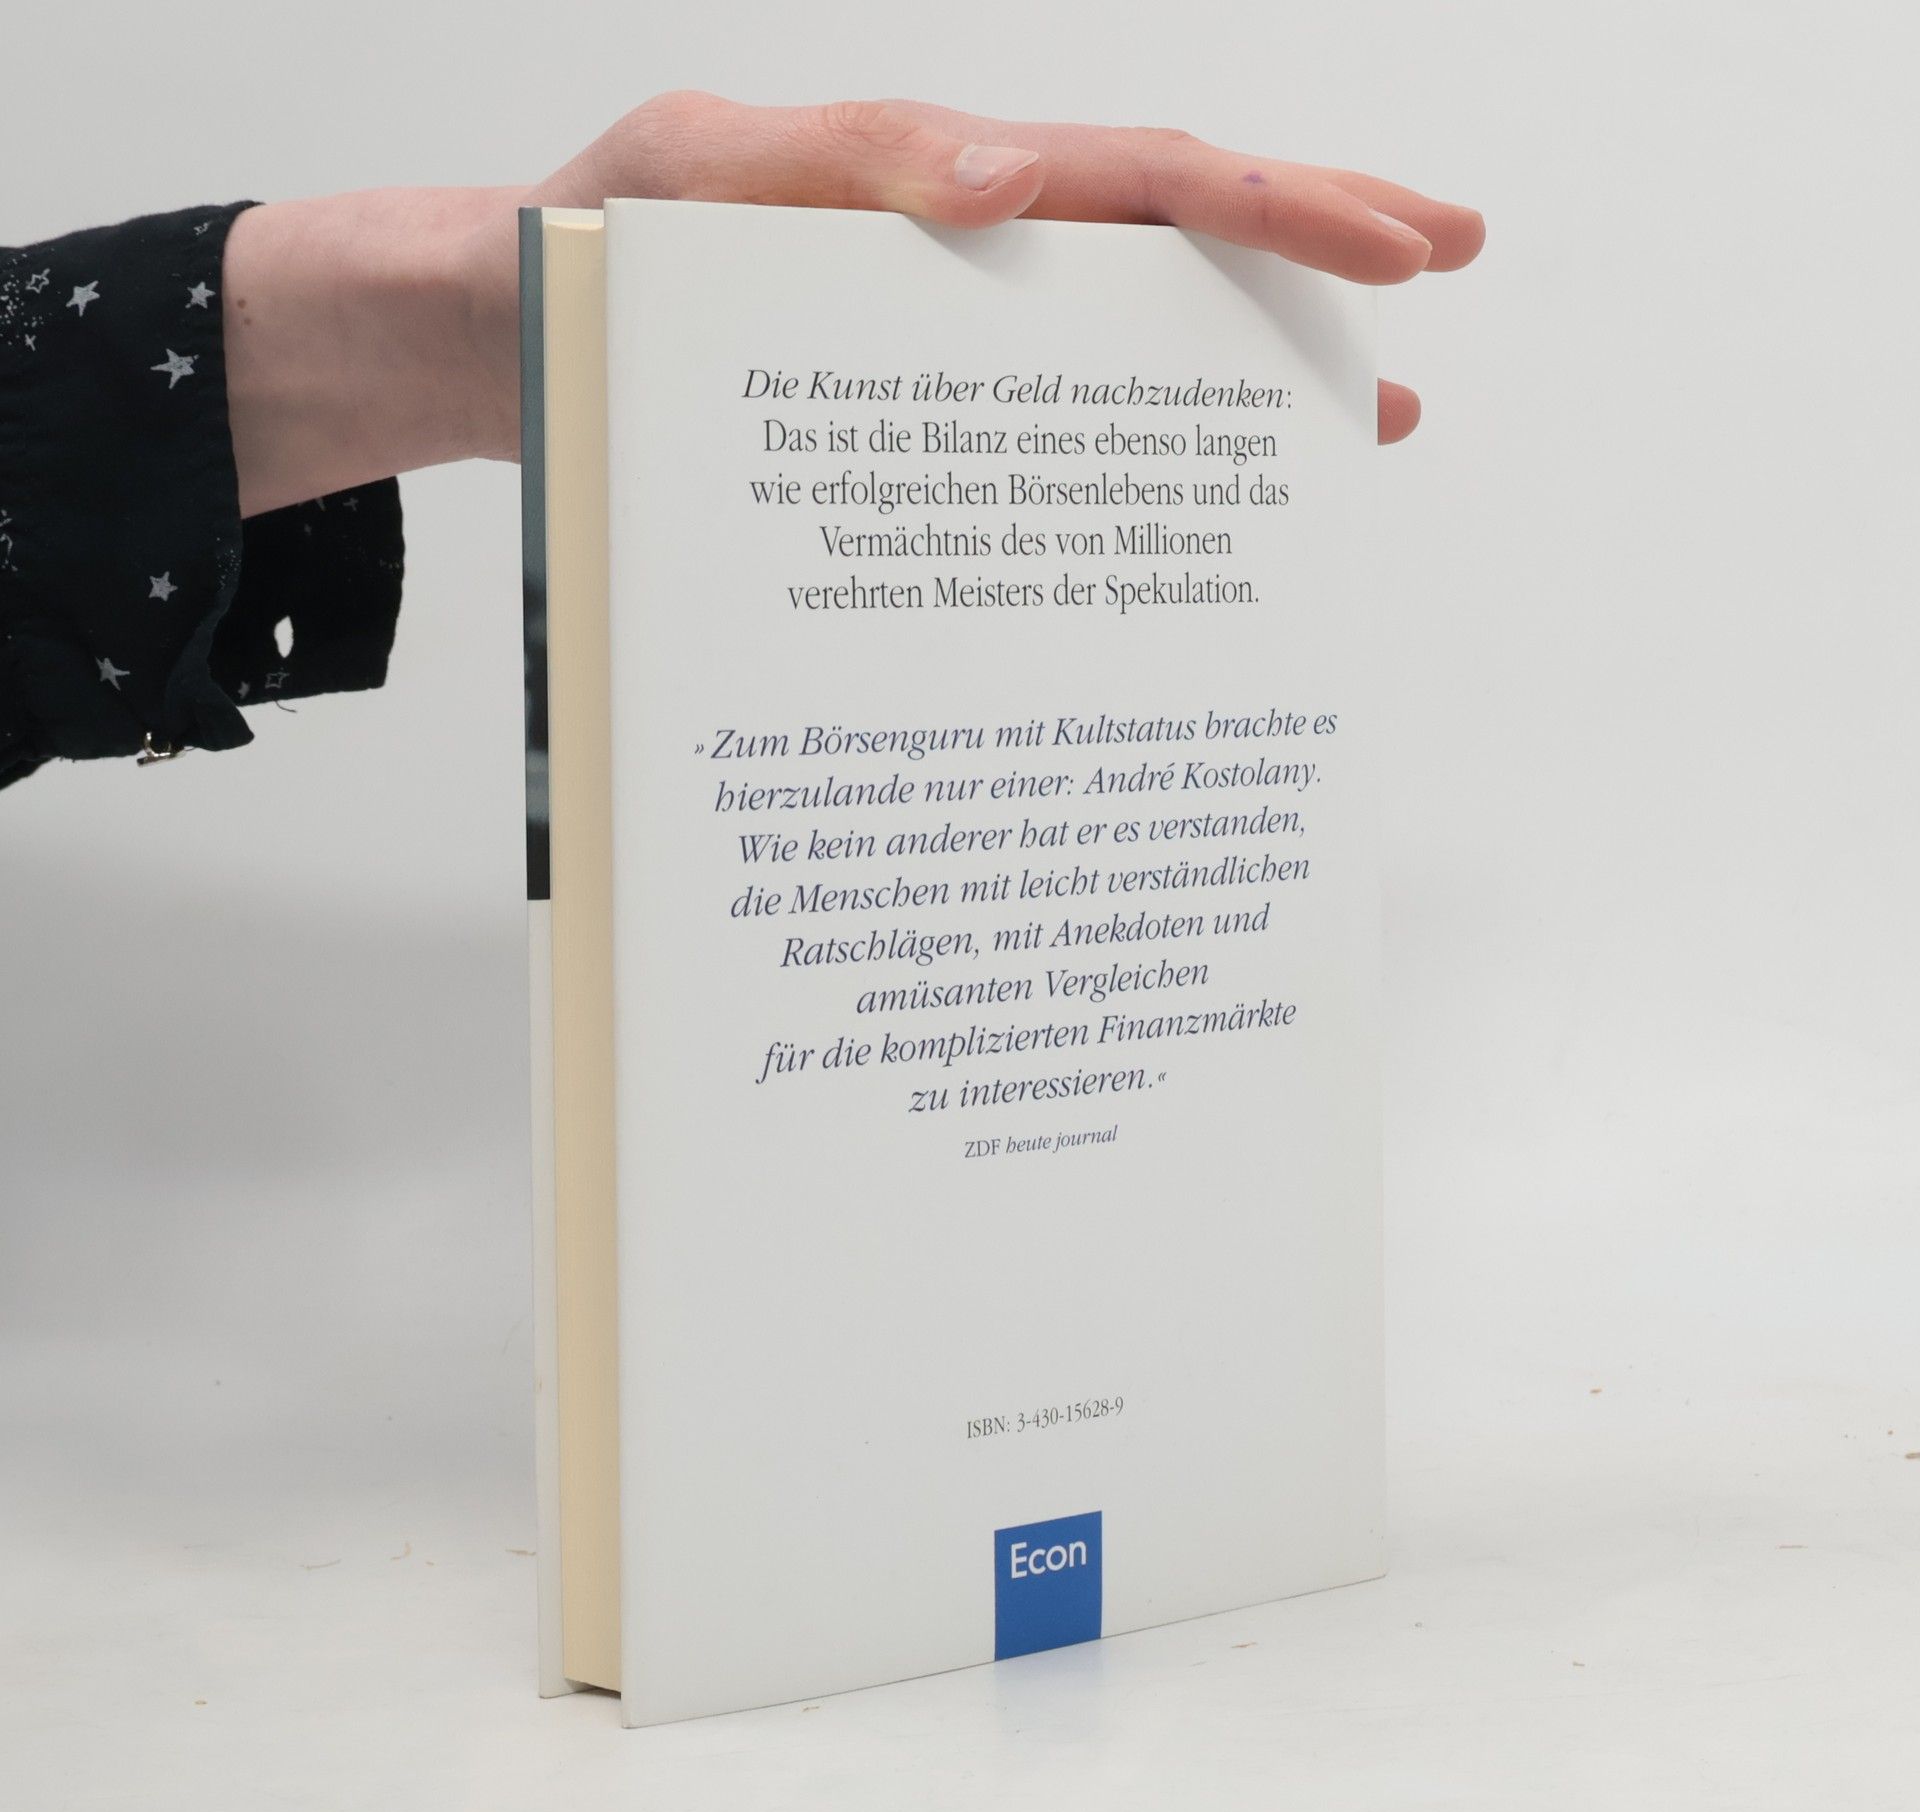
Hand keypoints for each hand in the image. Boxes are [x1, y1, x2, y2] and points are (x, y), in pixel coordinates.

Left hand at [538, 95, 1483, 447]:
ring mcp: (946, 337)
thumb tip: (1007, 175)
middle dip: (1317, 241)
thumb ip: (832, 164)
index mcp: (934, 183)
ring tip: (1369, 408)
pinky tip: (1183, 508)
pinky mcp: (909, 417)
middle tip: (1449, 259)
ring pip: (1123, 337)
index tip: (1397, 244)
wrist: (497, 342)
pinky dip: (1122, 457)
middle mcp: (964, 255)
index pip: (1142, 175)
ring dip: (1247, 362)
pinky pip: (1038, 427)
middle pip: (1168, 237)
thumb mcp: (687, 182)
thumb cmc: (580, 254)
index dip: (1278, 206)